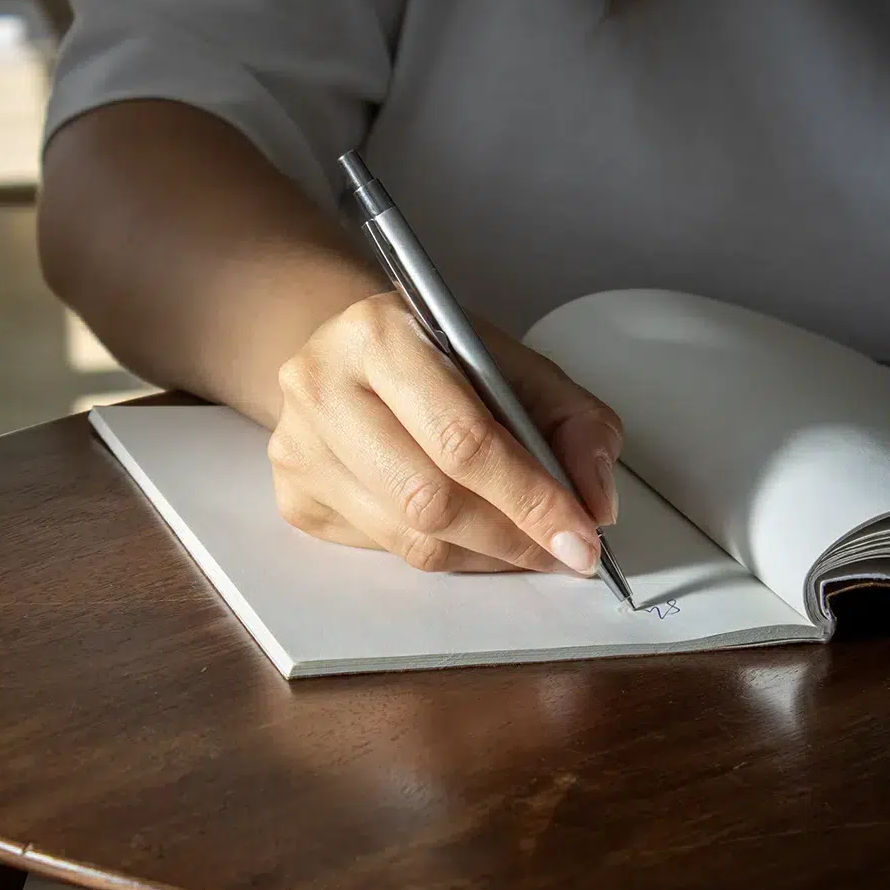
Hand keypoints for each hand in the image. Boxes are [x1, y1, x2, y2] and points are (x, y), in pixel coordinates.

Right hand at [268, 291, 622, 573]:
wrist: (351, 355)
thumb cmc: (436, 357)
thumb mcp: (515, 364)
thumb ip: (573, 423)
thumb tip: (596, 503)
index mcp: (380, 334)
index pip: (463, 439)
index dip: (530, 499)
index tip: (581, 537)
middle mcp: (322, 387)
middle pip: (430, 499)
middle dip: (511, 538)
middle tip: (560, 550)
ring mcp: (298, 447)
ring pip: (408, 539)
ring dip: (483, 554)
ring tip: (522, 544)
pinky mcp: (293, 495)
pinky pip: (383, 551)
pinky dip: (442, 553)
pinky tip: (464, 531)